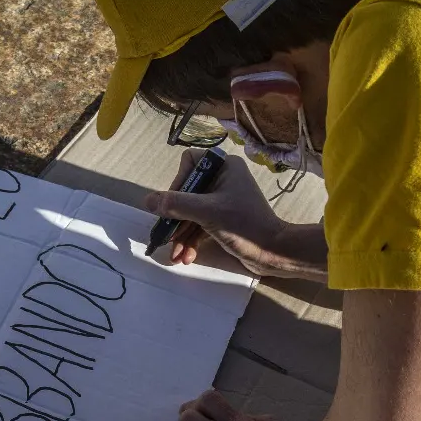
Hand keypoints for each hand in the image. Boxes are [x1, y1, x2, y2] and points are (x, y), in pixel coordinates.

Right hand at [143, 150, 287, 274]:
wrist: (273, 253)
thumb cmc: (244, 225)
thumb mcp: (207, 212)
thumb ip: (176, 205)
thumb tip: (146, 200)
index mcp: (225, 167)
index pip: (190, 163)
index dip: (178, 182)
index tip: (173, 204)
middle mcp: (223, 180)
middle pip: (187, 192)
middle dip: (175, 218)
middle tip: (165, 237)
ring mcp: (223, 200)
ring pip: (192, 212)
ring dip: (181, 234)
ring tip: (174, 255)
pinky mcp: (224, 219)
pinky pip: (200, 225)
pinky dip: (192, 240)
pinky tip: (186, 257)